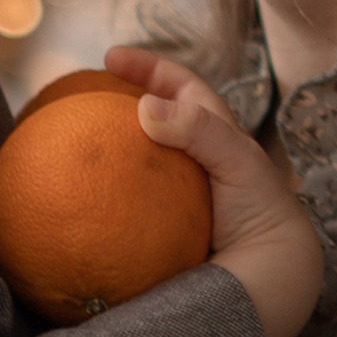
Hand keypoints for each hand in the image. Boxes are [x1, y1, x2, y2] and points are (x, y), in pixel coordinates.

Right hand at [102, 45, 323, 336]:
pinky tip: (73, 207)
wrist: (269, 278)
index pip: (179, 88)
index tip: (110, 58)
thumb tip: (145, 107)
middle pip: (149, 123)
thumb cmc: (261, 214)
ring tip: (67, 148)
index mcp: (212, 135)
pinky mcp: (156, 231)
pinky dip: (98, 205)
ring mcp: (171, 199)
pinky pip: (120, 211)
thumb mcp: (238, 163)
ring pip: (132, 168)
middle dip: (115, 106)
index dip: (146, 67)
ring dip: (104, 157)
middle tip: (78, 99)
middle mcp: (189, 163)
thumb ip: (199, 131)